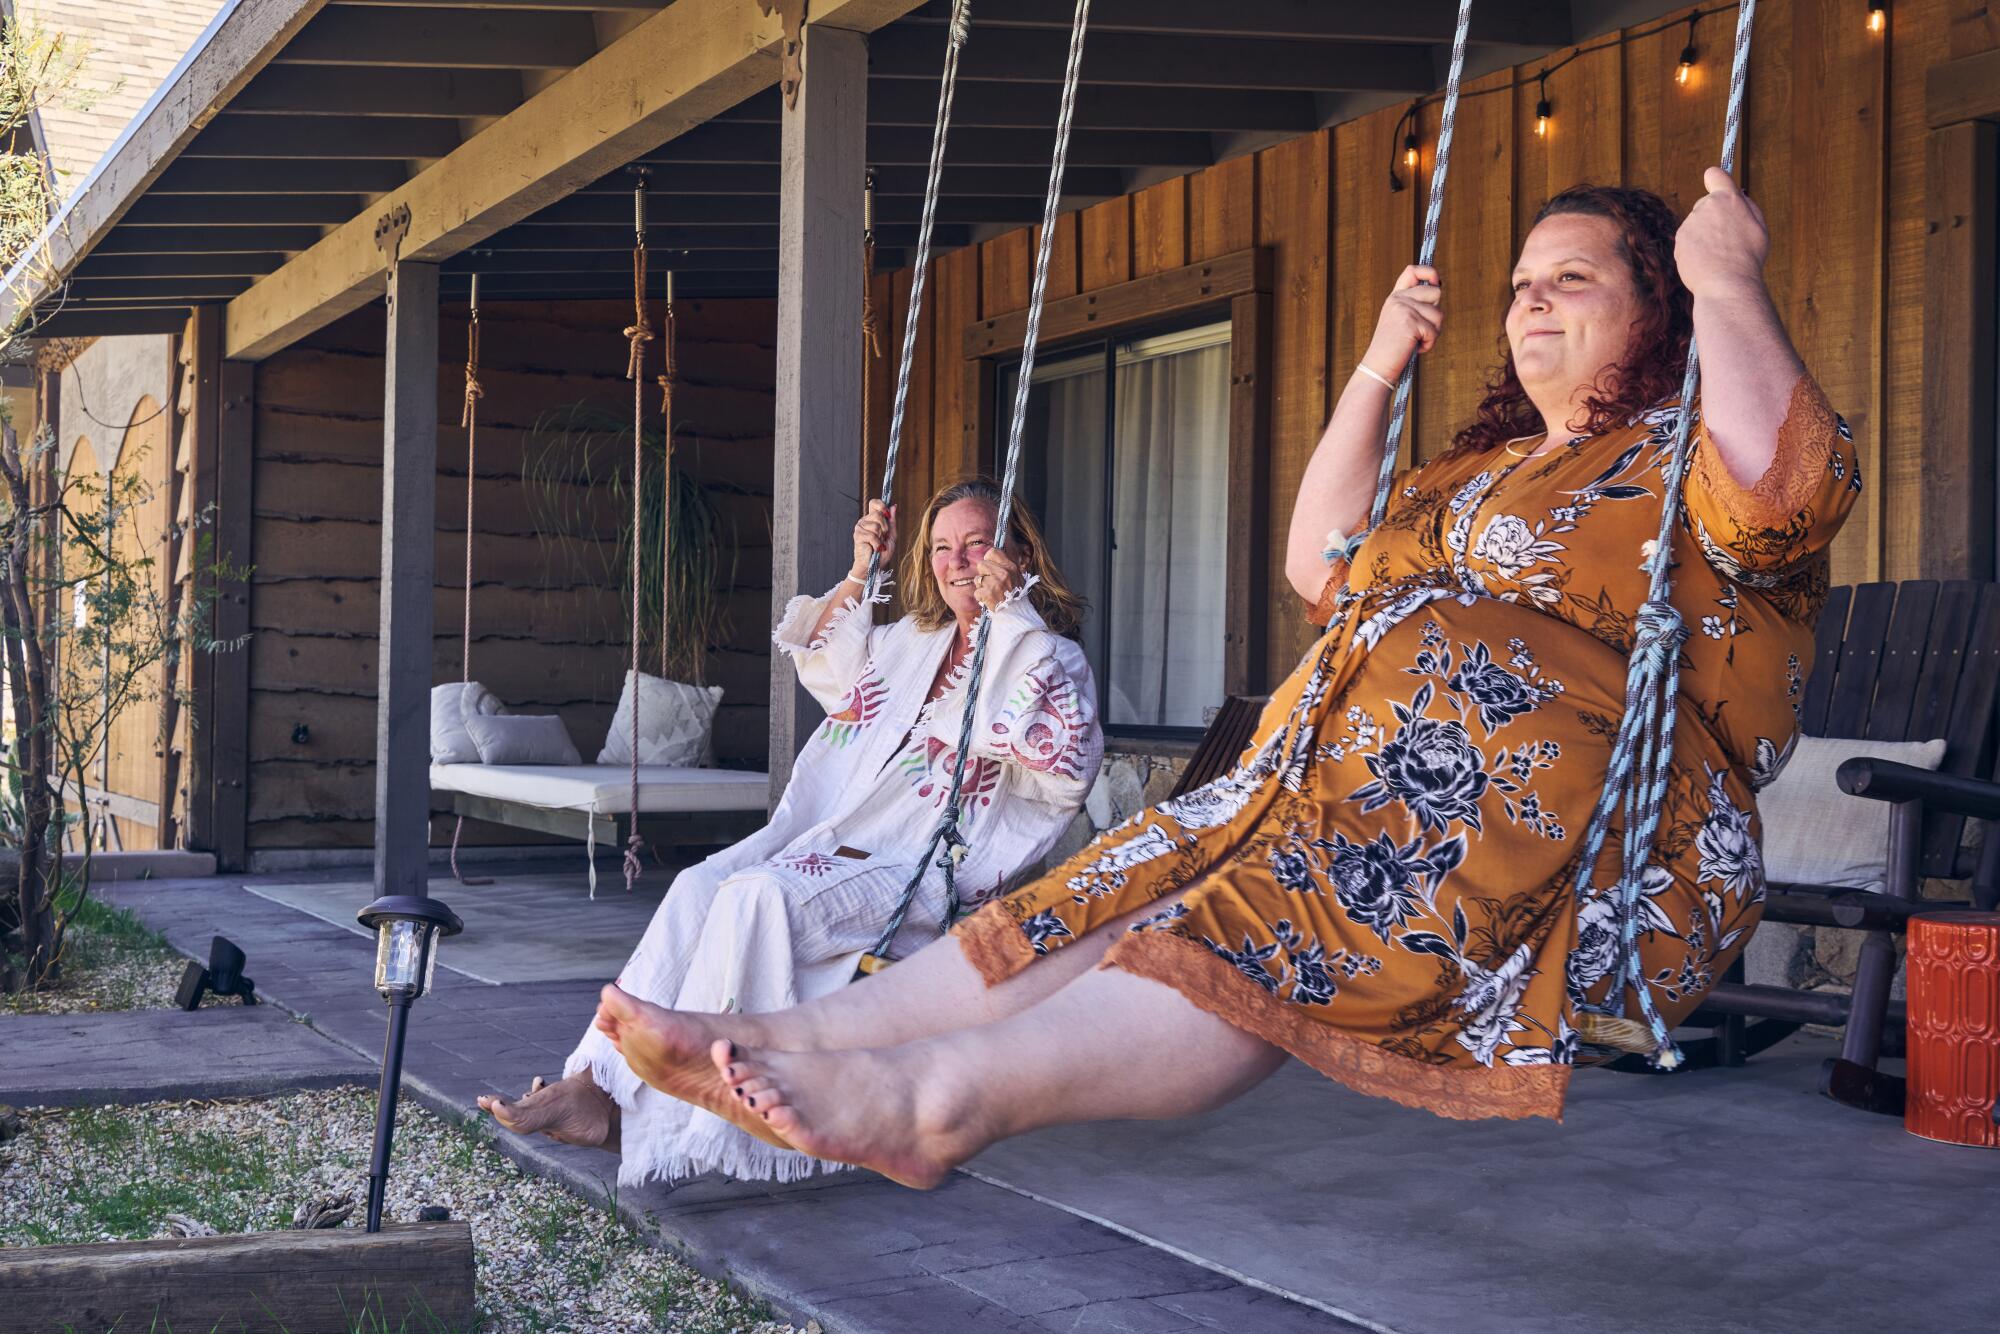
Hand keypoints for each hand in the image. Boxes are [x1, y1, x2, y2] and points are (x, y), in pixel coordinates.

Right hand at [849, 499, 894, 580]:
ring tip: (878, 544)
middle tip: (883, 537)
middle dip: (885, 527)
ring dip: (881, 537)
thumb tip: (894, 506)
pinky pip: (872, 535)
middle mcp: (865, 521)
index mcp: (872, 519)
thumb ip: (892, 521)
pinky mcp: (858, 535)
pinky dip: (877, 544)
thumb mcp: (891, 536)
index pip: (874, 503)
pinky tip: (875, 548)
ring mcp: (860, 527)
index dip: (881, 506)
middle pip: (878, 514)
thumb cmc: (882, 552)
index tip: (888, 515)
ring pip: (876, 525)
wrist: (874, 566)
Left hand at [972, 547, 1021, 611]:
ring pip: (977, 578)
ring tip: (991, 592)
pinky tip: (989, 600)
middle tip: (992, 583)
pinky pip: (976, 592)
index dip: (989, 559)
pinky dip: (981, 597)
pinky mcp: (986, 594)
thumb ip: (1005, 565)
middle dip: (984, 574)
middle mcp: (1002, 573)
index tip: (991, 567)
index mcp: (1010, 567)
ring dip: (981, 586)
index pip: (992, 552)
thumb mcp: (1017, 576)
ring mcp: (994, 583)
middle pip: (981, 564)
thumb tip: (991, 553)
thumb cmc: (1015, 594)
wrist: (1016, 613)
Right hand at [1360, 264, 1440, 381]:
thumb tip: (1439, 288)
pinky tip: (1415, 348)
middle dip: (1435, 314)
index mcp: (1395, 297)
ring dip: (1433, 332)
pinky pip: (1434, 331)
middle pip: (1436, 292)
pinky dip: (1429, 344)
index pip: (1412, 271)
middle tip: (1420, 329)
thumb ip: (1416, 304)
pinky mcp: (1410, 322)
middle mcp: (1398, 299)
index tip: (1436, 283)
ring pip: (1439, 314)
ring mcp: (1403, 309)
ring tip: (1416, 341)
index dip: (1429, 272)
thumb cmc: (1393, 348)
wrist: (1378, 366)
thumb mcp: (1402, 320)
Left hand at [1675, 167, 1768, 298]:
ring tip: (1718, 255)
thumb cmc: (1747, 257)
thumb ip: (1746, 207)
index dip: (1715, 179)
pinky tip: (1706, 262)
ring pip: (1697, 226)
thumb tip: (1736, 196)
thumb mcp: (1758, 226)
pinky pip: (1688, 242)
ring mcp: (1690, 223)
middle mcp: (1705, 206)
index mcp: (1728, 199)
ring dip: (1704, 236)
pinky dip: (1695, 250)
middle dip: (1714, 217)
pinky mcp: (1679, 240)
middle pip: (1706, 206)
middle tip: (1727, 239)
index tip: (1715, 181)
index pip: (1716, 175)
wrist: (1726, 283)